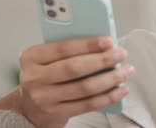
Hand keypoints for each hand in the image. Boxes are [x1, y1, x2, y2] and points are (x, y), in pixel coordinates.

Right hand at [16, 36, 132, 127]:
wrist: (29, 106)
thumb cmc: (45, 75)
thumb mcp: (47, 58)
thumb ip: (68, 49)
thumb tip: (103, 44)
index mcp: (32, 57)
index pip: (63, 48)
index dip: (88, 44)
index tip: (109, 41)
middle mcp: (34, 78)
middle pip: (74, 68)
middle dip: (103, 60)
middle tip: (121, 54)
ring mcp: (44, 98)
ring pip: (84, 87)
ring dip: (110, 79)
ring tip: (126, 71)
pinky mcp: (56, 113)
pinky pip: (88, 104)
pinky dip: (108, 97)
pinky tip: (120, 90)